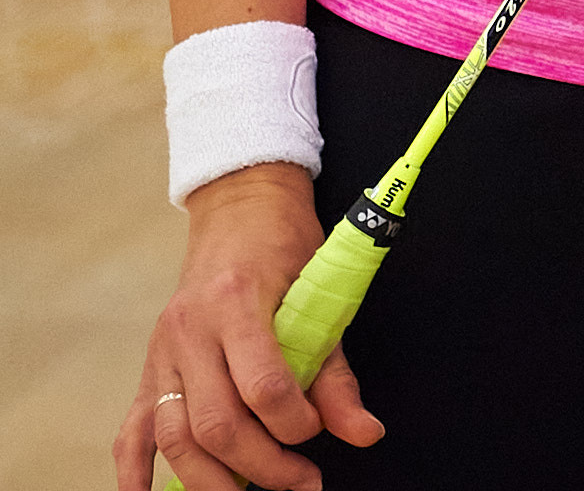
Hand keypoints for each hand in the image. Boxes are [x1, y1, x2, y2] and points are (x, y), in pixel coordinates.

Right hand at [115, 163, 381, 490]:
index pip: (262, 384)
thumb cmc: (286, 245)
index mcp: (238, 301)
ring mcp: (163, 353)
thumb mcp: (320, 291)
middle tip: (300, 482)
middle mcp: (191, 330)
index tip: (318, 433)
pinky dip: (135, 474)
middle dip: (261, 465)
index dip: (293, 422)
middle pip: (215, 422)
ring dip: (211, 481)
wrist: (240, 207)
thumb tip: (365, 433)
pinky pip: (131, 431)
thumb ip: (337, 370)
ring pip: (174, 436)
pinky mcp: (149, 369)